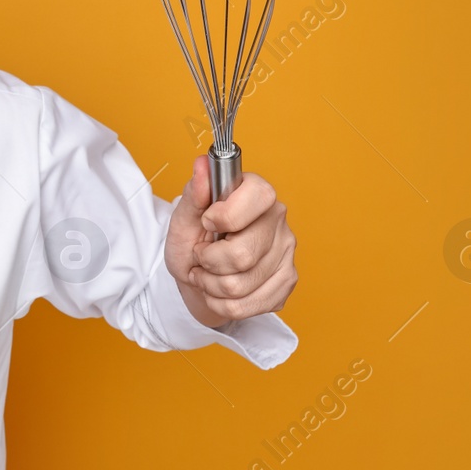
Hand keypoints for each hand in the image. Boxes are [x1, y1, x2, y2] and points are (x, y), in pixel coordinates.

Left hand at [165, 154, 297, 327]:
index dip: (223, 216)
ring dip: (210, 285)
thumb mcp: (184, 216)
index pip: (257, 197)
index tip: (207, 222)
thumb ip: (195, 192)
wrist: (198, 277)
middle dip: (208, 261)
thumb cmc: (193, 241)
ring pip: (240, 285)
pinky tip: (219, 290)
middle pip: (243, 254)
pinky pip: (247, 305)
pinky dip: (221, 303)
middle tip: (201, 256)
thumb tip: (202, 164)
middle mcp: (278, 219)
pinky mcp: (286, 282)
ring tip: (207, 273)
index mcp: (257, 193)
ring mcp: (287, 252)